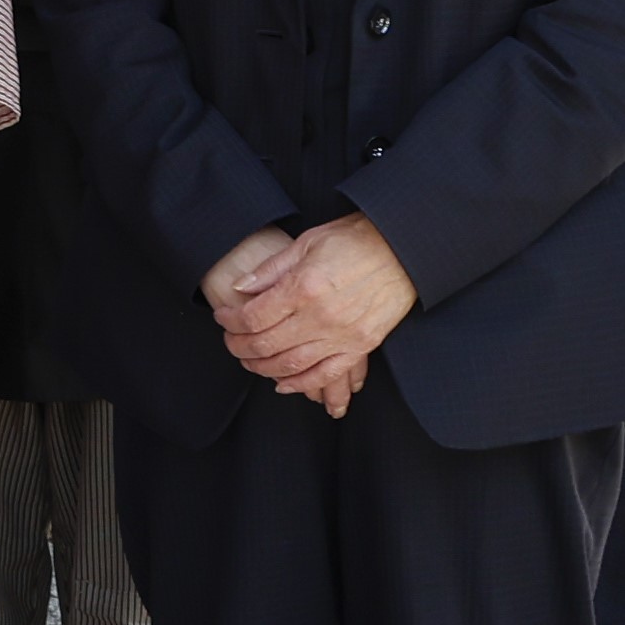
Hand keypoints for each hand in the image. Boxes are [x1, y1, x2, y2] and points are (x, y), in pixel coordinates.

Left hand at [216, 217, 414, 415]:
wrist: (401, 248)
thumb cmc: (354, 240)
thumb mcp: (306, 243)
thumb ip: (271, 269)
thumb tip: (241, 287)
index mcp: (303, 287)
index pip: (253, 317)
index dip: (231, 321)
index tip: (223, 317)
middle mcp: (321, 316)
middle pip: (266, 345)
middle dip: (239, 347)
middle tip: (230, 341)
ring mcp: (342, 335)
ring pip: (291, 366)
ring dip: (263, 368)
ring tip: (250, 361)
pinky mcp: (361, 346)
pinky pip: (326, 374)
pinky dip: (302, 384)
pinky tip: (283, 384)